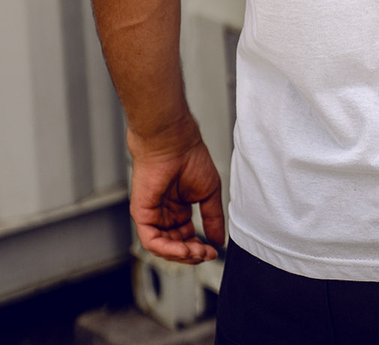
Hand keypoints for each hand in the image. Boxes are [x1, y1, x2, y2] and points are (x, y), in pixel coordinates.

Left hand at [127, 121, 224, 263]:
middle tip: (206, 253)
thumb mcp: (209, 193)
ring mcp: (152, 215)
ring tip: (197, 252)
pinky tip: (183, 249)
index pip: (186, 238)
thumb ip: (213, 218)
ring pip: (164, 247)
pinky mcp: (141, 214)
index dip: (199, 248)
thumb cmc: (191, 157)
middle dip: (192, 254)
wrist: (175, 143)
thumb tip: (218, 240)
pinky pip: (152, 241)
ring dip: (182, 254)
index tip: (213, 250)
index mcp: (179, 208)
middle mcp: (165, 214)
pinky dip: (168, 249)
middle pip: (176, 246)